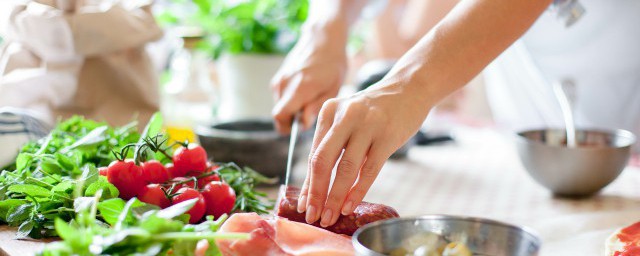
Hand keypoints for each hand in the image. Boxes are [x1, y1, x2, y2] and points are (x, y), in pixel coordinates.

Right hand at [271, 26, 347, 133]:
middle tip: (310, 112)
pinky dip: (290, 99)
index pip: (280, 116)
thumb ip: (316, 107)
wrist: (323, 39)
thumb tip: (303, 124)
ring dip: (292, 108)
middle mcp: (285, 83)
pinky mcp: (278, 77)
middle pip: (279, 113)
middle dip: (292, 119)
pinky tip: (305, 90)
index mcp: (299, 87)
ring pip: (280, 105)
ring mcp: (279, 79)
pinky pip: (281, 97)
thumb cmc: (333, 64)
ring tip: (310, 98)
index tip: (301, 127)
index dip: (287, 127)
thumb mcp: (333, 88)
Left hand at [297, 81, 431, 226]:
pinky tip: (350, 205)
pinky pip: (369, 170)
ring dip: (335, 197)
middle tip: (313, 216)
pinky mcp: (387, 136)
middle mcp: (345, 116)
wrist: (410, 88)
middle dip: (316, 193)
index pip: (314, 154)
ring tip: (330, 217)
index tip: (304, 205)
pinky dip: (357, 191)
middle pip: (323, 161)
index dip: (308, 183)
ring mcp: (367, 125)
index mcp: (329, 112)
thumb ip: (333, 143)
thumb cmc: (375, 109)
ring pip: (346, 169)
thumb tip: (317, 184)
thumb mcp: (348, 117)